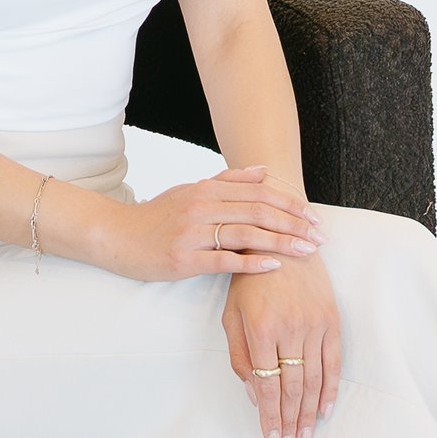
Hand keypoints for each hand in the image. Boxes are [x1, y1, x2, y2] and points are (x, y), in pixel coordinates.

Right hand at [92, 164, 319, 285]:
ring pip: (246, 233)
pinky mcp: (183, 258)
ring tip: (307, 251)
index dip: (290, 205)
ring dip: (281, 242)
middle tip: (320, 237)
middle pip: (258, 211)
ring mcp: (192, 232)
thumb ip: (227, 181)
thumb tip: (263, 171)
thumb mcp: (191, 191)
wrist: (116, 236)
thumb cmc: (157, 216)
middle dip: (294, 224)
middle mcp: (202, 206)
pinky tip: (274, 265)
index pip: (259, 194)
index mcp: (207, 189)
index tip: (314, 217)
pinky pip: (224, 259)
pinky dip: (251, 262)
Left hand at [223, 258, 340, 437]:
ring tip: (306, 437)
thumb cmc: (249, 280)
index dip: (270, 417)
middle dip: (290, 422)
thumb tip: (254, 395)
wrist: (280, 241)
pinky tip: (325, 410)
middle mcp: (290, 329)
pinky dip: (330, 389)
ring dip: (309, 414)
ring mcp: (314, 325)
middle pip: (292, 389)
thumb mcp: (232, 315)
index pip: (267, 386)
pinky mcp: (331, 320)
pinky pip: (334, 363)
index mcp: (261, 330)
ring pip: (313, 380)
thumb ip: (240, 357)